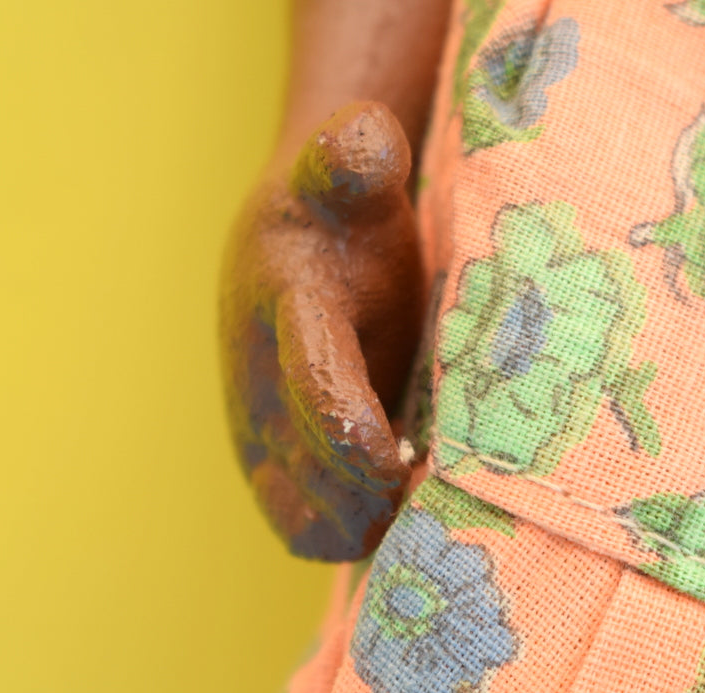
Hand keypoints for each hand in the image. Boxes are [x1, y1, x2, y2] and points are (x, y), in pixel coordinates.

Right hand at [220, 101, 423, 559]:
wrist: (299, 251)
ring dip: (365, 529)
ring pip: (305, 517)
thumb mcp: (349, 176)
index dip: (351, 430)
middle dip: (372, 494)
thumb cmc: (342, 218)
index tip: (396, 460)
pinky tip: (407, 527)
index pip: (314, 382)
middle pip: (311, 469)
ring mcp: (265, 438)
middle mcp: (262, 386)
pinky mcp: (280, 473)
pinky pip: (305, 531)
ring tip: (430, 524)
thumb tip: (365, 139)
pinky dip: (352, 542)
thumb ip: (353, 157)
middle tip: (442, 506)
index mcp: (284, 309)